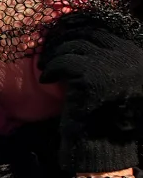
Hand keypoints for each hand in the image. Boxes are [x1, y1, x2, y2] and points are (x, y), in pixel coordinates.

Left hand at [39, 13, 142, 171]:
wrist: (107, 146)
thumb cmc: (108, 118)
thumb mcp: (114, 82)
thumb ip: (108, 61)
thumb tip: (78, 39)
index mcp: (136, 55)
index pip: (102, 31)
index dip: (77, 32)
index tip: (60, 40)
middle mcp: (128, 55)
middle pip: (87, 33)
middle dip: (63, 39)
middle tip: (47, 52)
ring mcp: (111, 64)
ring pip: (73, 45)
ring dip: (53, 54)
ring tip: (45, 66)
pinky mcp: (92, 75)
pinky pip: (63, 61)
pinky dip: (51, 68)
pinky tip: (47, 79)